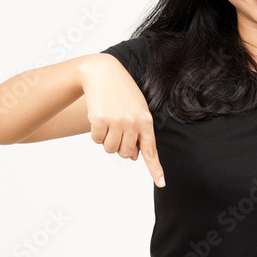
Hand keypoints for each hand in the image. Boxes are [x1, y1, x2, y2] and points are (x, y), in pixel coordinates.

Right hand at [78, 55, 165, 187]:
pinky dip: (95, 133)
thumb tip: (134, 157)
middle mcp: (133, 122)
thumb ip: (138, 133)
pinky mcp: (100, 119)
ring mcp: (116, 121)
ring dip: (106, 140)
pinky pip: (96, 140)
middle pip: (125, 154)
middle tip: (116, 130)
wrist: (103, 72)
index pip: (151, 150)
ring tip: (108, 121)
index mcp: (146, 121)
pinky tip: (99, 117)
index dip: (156, 169)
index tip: (161, 184)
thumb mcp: (136, 110)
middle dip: (119, 146)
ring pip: (110, 149)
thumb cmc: (121, 93)